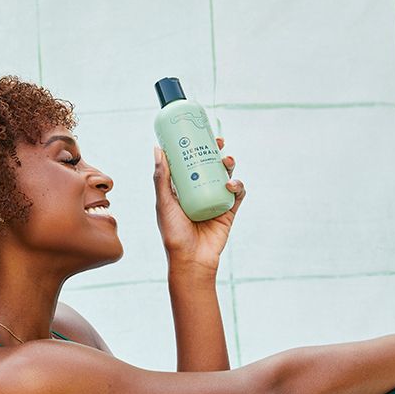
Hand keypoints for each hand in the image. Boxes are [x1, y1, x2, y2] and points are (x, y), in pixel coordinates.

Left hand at [154, 137, 245, 272]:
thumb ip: (161, 178)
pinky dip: (237, 185)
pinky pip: (238, 194)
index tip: (198, 133)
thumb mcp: (164, 203)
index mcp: (181, 190)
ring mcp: (214, 201)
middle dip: (216, 151)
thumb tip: (157, 149)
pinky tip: (231, 184)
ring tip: (226, 160)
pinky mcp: (228, 211)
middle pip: (210, 166)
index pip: (189, 163)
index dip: (195, 148)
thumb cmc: (173, 233)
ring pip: (225, 176)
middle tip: (219, 141)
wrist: (191, 260)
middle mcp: (198, 193)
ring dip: (228, 165)